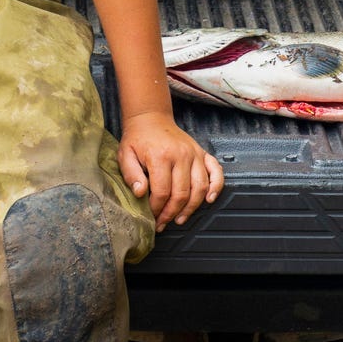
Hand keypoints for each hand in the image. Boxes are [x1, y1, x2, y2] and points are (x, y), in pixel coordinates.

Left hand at [118, 111, 223, 230]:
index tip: (151, 217)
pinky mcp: (202, 153)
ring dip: (191, 208)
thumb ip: (131, 175)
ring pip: (200, 188)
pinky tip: (210, 200)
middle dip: (171, 213)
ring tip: (179, 219)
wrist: (151, 118)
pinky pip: (216, 172)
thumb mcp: (125, 155)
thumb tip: (141, 194)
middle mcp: (181, 155)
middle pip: (181, 193)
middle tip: (163, 223)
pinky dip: (216, 187)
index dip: (157, 209)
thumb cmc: (137, 139)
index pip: (162, 192)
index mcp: (161, 156)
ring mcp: (194, 154)